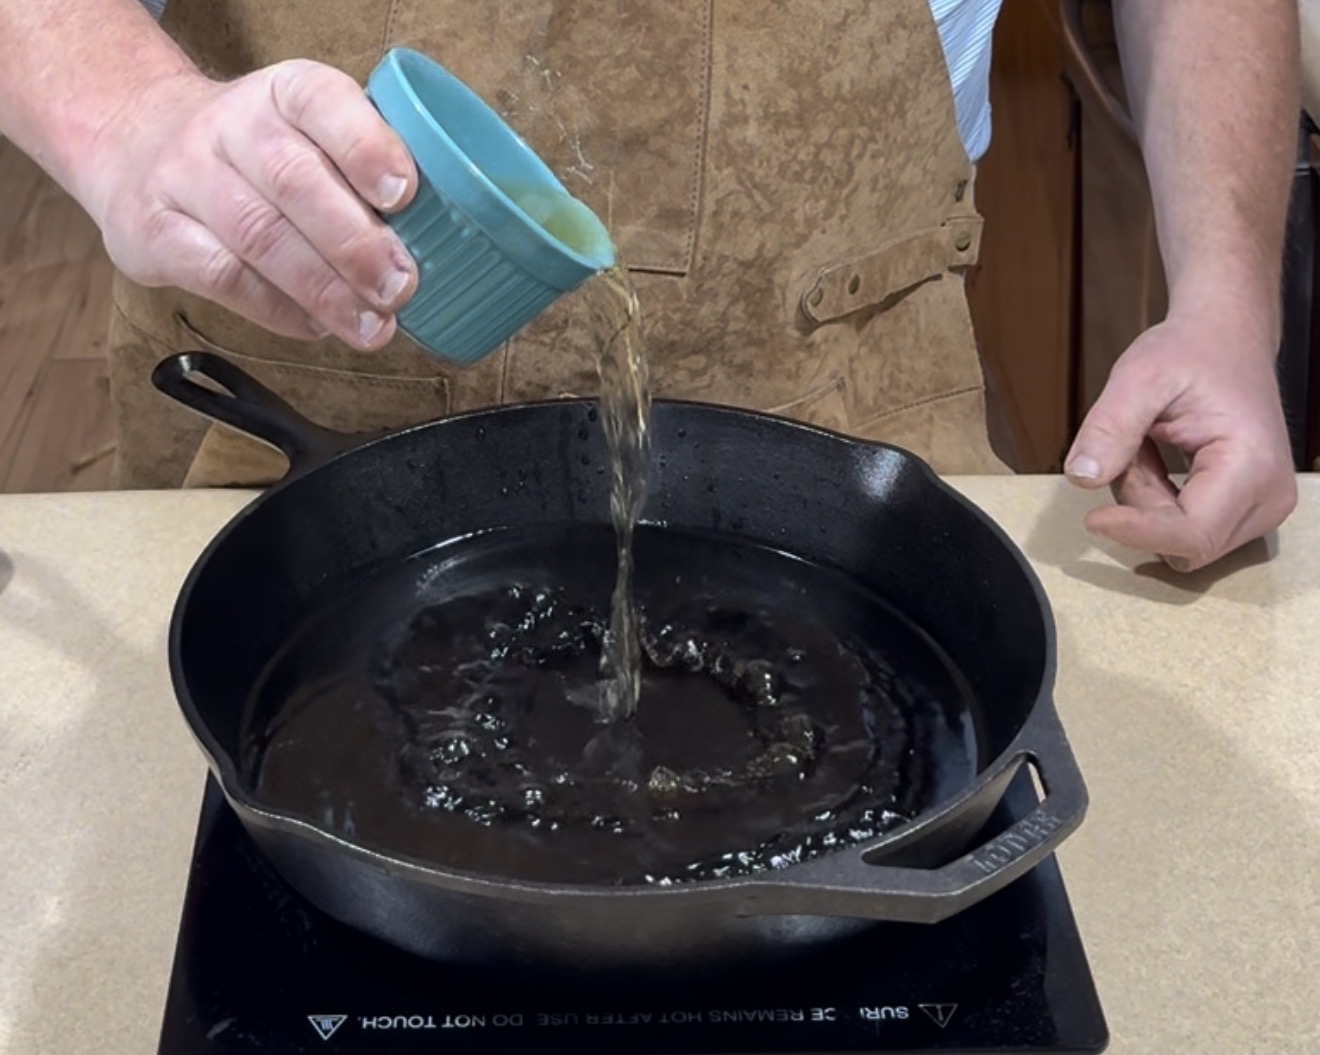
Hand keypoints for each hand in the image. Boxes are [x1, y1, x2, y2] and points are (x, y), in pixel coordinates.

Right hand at [82, 59, 418, 349]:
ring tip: (372, 326)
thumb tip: (444, 241)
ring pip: (259, 235)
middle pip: (293, 181)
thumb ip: (364, 172)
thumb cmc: (257, 156)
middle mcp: (231, 125)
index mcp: (283, 93)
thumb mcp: (307, 134)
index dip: (366, 146)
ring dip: (324, 289)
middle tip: (401, 287)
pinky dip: (278, 309)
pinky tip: (316, 326)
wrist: (134, 146)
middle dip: (356, 243)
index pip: (322, 102)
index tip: (405, 193)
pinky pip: (222, 275)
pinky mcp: (154, 231)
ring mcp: (186, 176)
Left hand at [1063, 305, 1296, 571]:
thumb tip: (1081, 478)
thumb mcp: (1139, 376)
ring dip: (1145, 503)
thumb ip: (1110, 428)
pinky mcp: (1246, 512)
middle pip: (1182, 542)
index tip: (1093, 518)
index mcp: (1252, 464)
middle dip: (1140, 505)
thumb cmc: (1191, 352)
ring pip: (1179, 542)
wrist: (1226, 337)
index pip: (1193, 534)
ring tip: (1146, 446)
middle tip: (1129, 448)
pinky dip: (1155, 503)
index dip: (1138, 533)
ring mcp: (1262, 509)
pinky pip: (1184, 532)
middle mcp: (1269, 497)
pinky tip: (1155, 461)